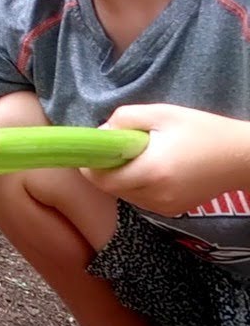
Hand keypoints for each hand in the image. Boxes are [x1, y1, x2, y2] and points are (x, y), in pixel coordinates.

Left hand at [81, 104, 249, 216]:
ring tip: (139, 156)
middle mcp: (155, 195)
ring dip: (121, 178)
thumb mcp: (161, 113)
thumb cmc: (202, 130)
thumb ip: (124, 119)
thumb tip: (101, 133)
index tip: (93, 150)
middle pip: (111, 189)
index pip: (102, 179)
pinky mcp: (172, 212)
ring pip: (125, 195)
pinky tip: (153, 169)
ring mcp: (164, 208)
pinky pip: (141, 200)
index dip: (91, 165)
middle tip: (116, 149)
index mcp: (151, 171)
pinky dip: (137, 186)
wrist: (242, 157)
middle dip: (104, 170)